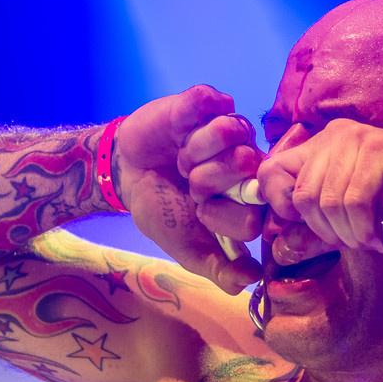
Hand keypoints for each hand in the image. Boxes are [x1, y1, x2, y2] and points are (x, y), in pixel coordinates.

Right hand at [113, 85, 263, 293]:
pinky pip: (210, 100)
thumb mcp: (187, 248)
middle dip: (206, 178)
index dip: (222, 212)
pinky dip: (188, 118)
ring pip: (230, 129)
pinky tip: (178, 130)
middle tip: (188, 182)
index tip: (199, 212)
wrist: (124, 174)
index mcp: (250, 198)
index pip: (257, 206)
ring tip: (181, 157)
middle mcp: (247, 160)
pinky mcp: (208, 103)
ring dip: (194, 150)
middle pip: (247, 163)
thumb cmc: (161, 211)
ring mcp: (230, 128)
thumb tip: (251, 281)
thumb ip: (218, 268)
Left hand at [257, 118, 382, 254]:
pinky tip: (377, 235)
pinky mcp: (379, 147)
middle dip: (326, 231)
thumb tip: (283, 248)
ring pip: (327, 201)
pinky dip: (363, 226)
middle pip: (302, 197)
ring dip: (348, 233)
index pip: (270, 173)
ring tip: (369, 240)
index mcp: (319, 145)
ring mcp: (356, 139)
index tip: (305, 226)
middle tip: (353, 241)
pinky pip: (355, 198)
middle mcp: (333, 136)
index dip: (279, 206)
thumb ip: (318, 227)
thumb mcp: (352, 210)